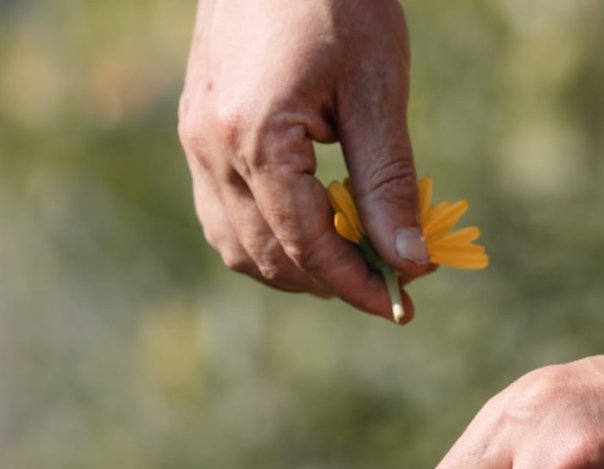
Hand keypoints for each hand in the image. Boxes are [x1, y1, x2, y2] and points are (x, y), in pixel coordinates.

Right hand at [178, 0, 431, 321]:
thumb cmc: (337, 0)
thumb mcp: (376, 90)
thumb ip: (387, 182)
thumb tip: (407, 261)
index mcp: (254, 138)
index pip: (306, 246)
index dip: (356, 284)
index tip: (403, 304)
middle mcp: (211, 148)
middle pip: (268, 257)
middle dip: (331, 281)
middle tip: (390, 278)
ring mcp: (195, 142)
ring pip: (237, 247)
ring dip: (295, 267)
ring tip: (353, 257)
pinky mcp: (197, 131)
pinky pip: (222, 215)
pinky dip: (267, 238)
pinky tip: (311, 224)